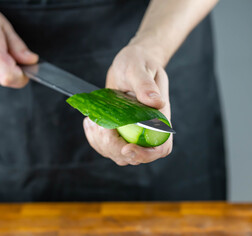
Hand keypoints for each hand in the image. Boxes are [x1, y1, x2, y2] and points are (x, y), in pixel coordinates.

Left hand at [83, 44, 171, 165]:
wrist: (130, 62)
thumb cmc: (139, 62)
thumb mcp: (139, 69)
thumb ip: (146, 85)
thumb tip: (156, 102)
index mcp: (159, 118)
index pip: (160, 147)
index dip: (145, 154)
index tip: (126, 148)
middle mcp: (148, 129)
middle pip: (135, 157)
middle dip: (113, 147)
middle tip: (100, 125)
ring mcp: (132, 132)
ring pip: (118, 154)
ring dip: (101, 142)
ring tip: (93, 120)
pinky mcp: (119, 131)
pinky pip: (106, 146)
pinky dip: (95, 138)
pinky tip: (90, 122)